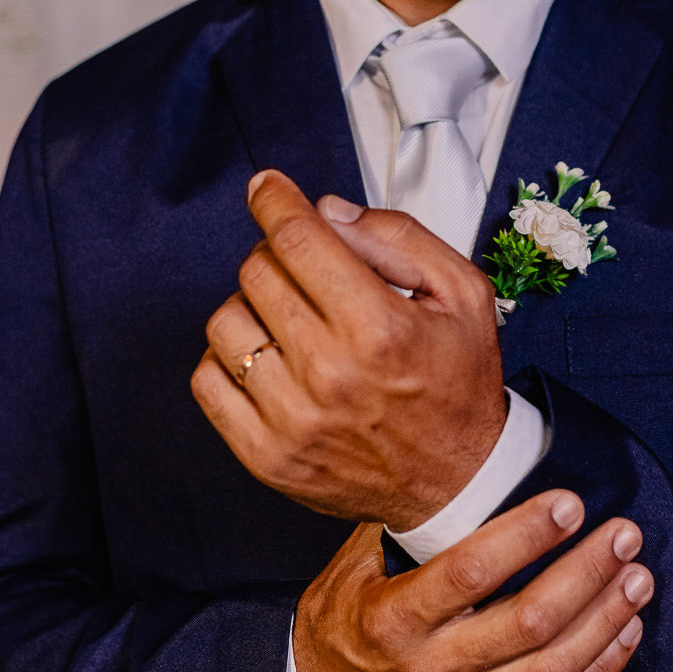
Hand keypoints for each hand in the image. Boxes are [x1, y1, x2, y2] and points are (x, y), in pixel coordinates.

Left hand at [191, 171, 506, 527]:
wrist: (458, 483)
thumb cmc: (460, 386)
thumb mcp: (463, 294)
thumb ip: (399, 237)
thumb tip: (328, 212)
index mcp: (379, 329)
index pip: (298, 239)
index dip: (274, 200)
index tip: (266, 188)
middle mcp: (330, 375)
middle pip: (259, 272)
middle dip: (277, 253)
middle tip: (303, 265)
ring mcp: (292, 420)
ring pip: (226, 322)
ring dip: (252, 305)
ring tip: (291, 317)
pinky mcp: (266, 456)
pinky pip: (209, 380)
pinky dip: (229, 356)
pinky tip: (268, 356)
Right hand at [292, 489, 650, 671]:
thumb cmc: (341, 616)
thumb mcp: (353, 562)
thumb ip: (406, 521)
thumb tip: (458, 460)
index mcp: (394, 619)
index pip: (470, 574)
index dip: (525, 536)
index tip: (568, 502)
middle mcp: (432, 667)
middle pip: (526, 623)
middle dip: (584, 574)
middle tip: (622, 534)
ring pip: (551, 669)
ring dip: (604, 621)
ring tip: (638, 577)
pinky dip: (600, 670)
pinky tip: (629, 631)